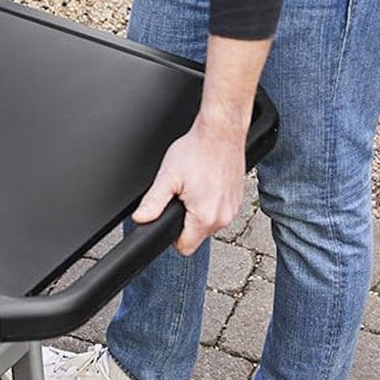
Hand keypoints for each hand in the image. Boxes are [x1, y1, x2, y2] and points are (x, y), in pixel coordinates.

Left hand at [133, 117, 246, 254]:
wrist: (221, 132)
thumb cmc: (197, 151)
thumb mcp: (168, 177)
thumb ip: (153, 203)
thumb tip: (141, 219)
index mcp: (205, 217)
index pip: (185, 247)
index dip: (172, 236)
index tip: (169, 218)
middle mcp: (223, 217)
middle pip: (196, 236)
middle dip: (184, 221)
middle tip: (180, 196)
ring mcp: (233, 209)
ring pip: (208, 224)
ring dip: (197, 212)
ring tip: (193, 187)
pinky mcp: (238, 200)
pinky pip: (219, 212)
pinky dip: (210, 202)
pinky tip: (205, 184)